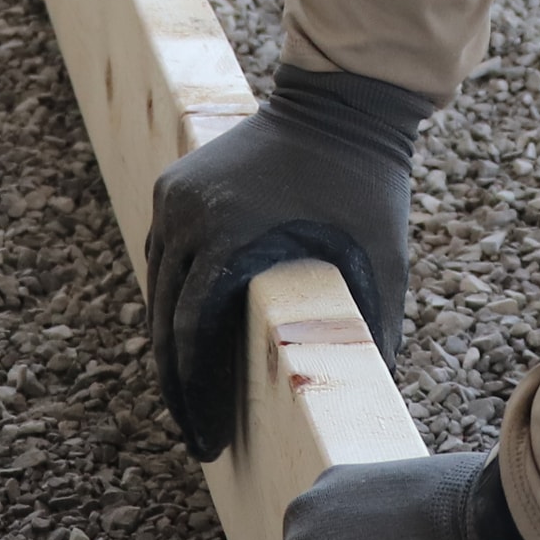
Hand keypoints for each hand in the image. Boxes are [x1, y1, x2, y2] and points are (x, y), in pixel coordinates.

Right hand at [147, 64, 431, 459]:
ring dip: (169, 343)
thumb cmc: (369, 185)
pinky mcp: (173, 185)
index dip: (196, 393)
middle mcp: (188, 215)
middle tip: (197, 437)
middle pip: (164, 321)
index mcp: (231, 235)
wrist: (344, 100)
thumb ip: (379, 328)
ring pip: (156, 291)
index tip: (208, 439)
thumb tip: (383, 396)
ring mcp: (174, 196)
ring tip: (191, 396)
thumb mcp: (383, 261)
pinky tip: (190, 337)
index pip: (192, 333)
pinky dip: (172, 299)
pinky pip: (163, 257)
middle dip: (177, 384)